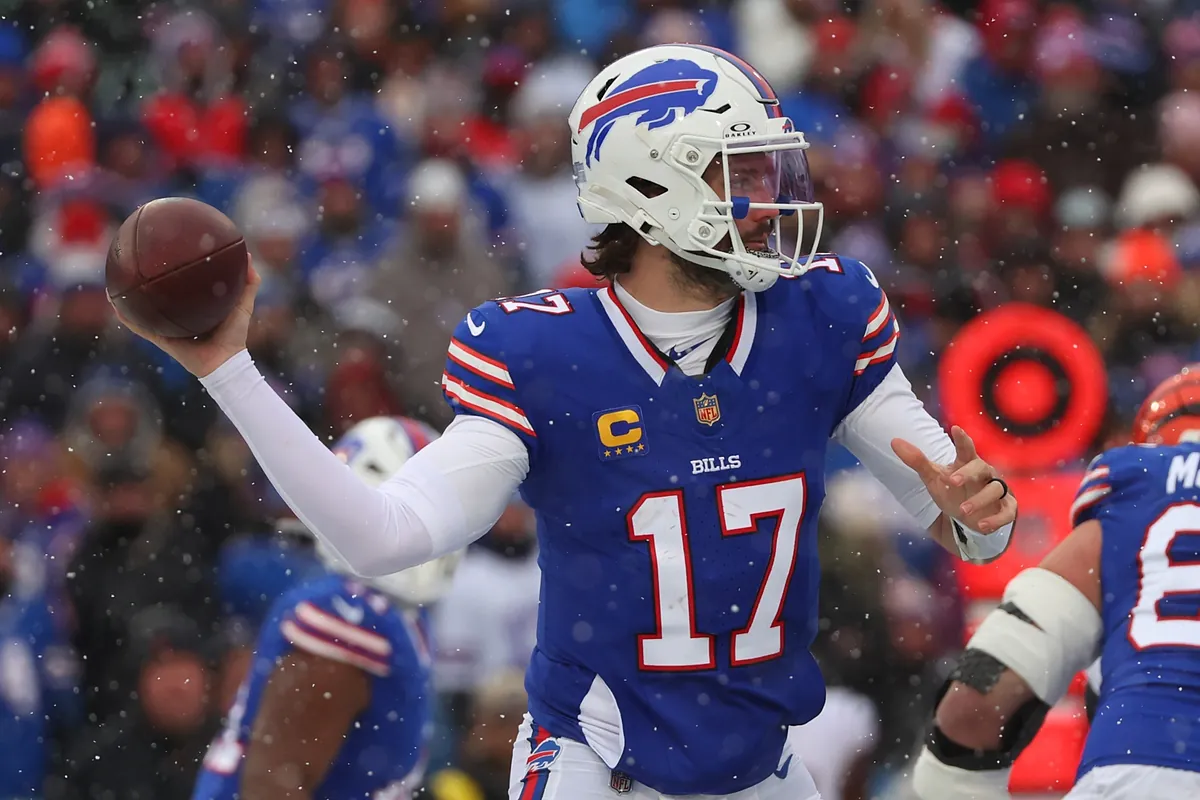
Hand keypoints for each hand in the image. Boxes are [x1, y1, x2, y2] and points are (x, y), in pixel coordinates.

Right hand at [111, 256, 260, 378]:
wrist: (225, 362)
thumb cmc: (235, 336)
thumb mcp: (243, 305)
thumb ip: (249, 284)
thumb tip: (249, 257)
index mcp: (193, 306)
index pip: (180, 286)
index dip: (172, 272)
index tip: (165, 252)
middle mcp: (178, 315)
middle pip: (158, 295)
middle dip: (146, 280)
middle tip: (135, 261)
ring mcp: (167, 327)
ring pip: (143, 310)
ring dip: (128, 297)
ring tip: (115, 281)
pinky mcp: (161, 338)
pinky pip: (140, 327)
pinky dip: (127, 318)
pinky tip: (115, 305)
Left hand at [892, 426, 1016, 533]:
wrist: (967, 518)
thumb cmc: (952, 491)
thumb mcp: (933, 478)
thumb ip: (916, 460)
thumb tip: (893, 441)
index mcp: (967, 463)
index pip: (966, 448)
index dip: (962, 439)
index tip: (955, 429)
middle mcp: (985, 474)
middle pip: (981, 467)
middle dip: (967, 474)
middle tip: (951, 481)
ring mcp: (997, 490)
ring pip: (996, 490)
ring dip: (980, 500)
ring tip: (962, 510)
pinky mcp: (1006, 508)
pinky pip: (1007, 512)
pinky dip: (996, 519)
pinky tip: (982, 526)